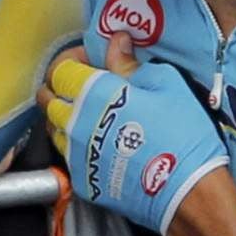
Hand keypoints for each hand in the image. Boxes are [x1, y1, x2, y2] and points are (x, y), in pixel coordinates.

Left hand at [43, 47, 228, 233]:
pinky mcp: (82, 181)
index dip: (73, 60)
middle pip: (46, 98)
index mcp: (93, 93)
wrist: (188, 192)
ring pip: (53, 128)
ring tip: (90, 116)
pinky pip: (68, 156)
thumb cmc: (182, 134)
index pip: (60, 69)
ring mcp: (75, 155)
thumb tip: (116, 42)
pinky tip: (101, 144)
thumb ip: (130, 63)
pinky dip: (77, 145)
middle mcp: (75, 123)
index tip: (91, 61)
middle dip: (60, 87)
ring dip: (64, 117)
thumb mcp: (164, 85)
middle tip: (85, 87)